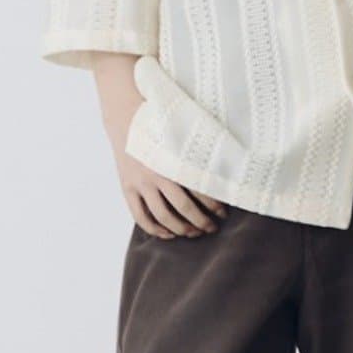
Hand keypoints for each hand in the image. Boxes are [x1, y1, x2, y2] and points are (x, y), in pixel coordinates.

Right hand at [103, 96, 227, 237]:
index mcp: (174, 159)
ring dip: (180, 228)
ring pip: (162, 216)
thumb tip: (226, 168)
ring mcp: (140, 182)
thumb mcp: (181, 134)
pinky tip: (168, 234)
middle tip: (211, 228)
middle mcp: (157, 173)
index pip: (199, 189)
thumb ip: (197, 152)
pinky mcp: (127, 187)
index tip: (223, 213)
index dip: (214, 205)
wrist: (126, 118)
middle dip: (200, 221)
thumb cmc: (160, 126)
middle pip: (183, 207)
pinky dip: (154, 229)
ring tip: (193, 233)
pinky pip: (140, 216)